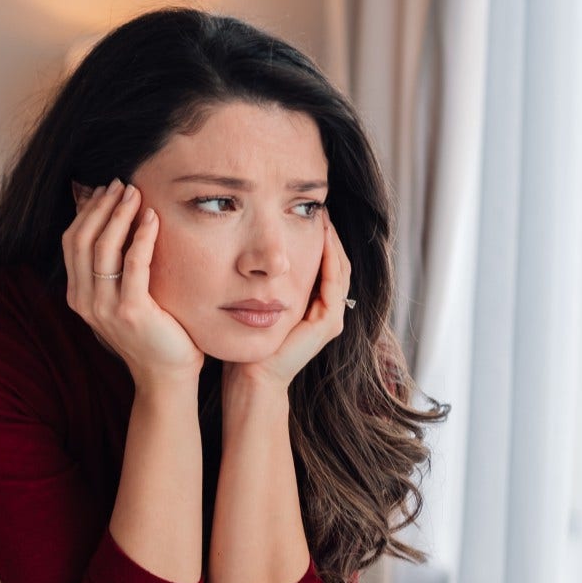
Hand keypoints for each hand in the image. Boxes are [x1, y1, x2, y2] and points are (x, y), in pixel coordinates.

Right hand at [63, 178, 203, 387]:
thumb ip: (115, 268)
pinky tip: (152, 218)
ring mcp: (105, 309)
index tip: (105, 189)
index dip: (86, 212)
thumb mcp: (125, 297)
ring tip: (135, 193)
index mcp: (79, 296)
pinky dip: (141, 237)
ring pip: (102, 249)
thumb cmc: (153, 333)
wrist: (166, 375)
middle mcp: (85, 302)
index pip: (72, 243)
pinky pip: (133, 265)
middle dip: (100, 207)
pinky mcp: (131, 312)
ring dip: (119, 215)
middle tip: (121, 183)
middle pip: (82, 241)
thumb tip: (114, 224)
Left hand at [224, 206, 351, 394]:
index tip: (304, 211)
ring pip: (340, 269)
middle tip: (320, 207)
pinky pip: (334, 285)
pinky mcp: (327, 325)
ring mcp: (330, 317)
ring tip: (323, 217)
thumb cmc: (242, 340)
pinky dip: (330, 261)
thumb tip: (242, 247)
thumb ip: (254, 278)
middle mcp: (325, 309)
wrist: (248, 376)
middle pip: (336, 261)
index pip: (322, 261)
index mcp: (310, 302)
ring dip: (333, 243)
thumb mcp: (249, 299)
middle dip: (329, 234)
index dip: (318, 236)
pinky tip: (321, 239)